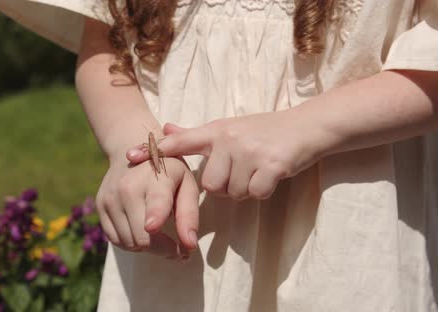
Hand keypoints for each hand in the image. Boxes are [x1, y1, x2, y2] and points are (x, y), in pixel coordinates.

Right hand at [96, 155, 199, 259]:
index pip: (155, 202)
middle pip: (142, 237)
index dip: (154, 216)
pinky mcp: (100, 206)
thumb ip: (190, 215)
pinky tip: (142, 232)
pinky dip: (131, 243)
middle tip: (177, 248)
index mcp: (157, 179)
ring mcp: (110, 197)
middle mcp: (128, 188)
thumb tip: (189, 246)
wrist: (132, 148)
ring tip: (160, 235)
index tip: (154, 227)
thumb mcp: (187, 184)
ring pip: (129, 243)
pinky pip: (115, 240)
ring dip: (148, 247)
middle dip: (163, 249)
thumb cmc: (168, 171)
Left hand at [127, 111, 327, 199]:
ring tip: (256, 170)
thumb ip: (195, 133)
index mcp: (217, 130)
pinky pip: (254, 194)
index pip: (180, 141)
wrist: (307, 127)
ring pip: (231, 192)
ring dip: (244, 189)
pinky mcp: (270, 166)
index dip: (155, 151)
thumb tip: (164, 129)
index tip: (130, 157)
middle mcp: (229, 139)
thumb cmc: (264, 130)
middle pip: (209, 184)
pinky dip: (262, 191)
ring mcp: (249, 152)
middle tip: (241, 170)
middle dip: (224, 186)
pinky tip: (270, 175)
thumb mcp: (228, 127)